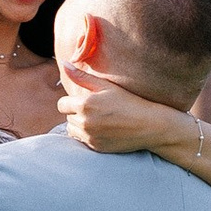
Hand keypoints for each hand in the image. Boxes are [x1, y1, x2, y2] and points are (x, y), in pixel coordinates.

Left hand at [57, 69, 176, 156]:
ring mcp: (90, 137)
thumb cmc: (129, 101)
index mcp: (85, 105)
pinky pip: (82, 140)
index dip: (72, 101)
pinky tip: (103, 129)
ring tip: (98, 119)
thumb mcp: (106, 86)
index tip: (85, 100)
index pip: (61, 104)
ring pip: (72, 129)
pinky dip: (88, 135)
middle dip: (77, 112)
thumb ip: (82, 76)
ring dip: (80, 124)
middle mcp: (85, 122)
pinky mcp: (96, 147)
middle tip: (96, 109)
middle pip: (67, 116)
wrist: (148, 125)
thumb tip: (63, 63)